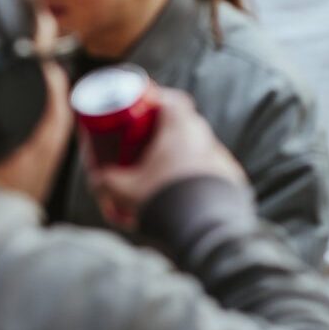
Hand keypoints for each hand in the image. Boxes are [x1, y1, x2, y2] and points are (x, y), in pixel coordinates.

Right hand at [83, 89, 245, 229]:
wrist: (204, 230)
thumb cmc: (164, 201)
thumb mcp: (126, 191)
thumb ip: (106, 182)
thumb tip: (96, 180)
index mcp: (182, 128)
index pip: (173, 100)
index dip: (157, 100)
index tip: (143, 109)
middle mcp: (206, 138)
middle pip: (186, 123)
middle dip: (167, 131)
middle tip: (147, 142)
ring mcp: (222, 159)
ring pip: (199, 148)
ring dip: (183, 154)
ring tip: (165, 170)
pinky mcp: (232, 180)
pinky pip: (212, 170)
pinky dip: (197, 175)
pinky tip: (186, 190)